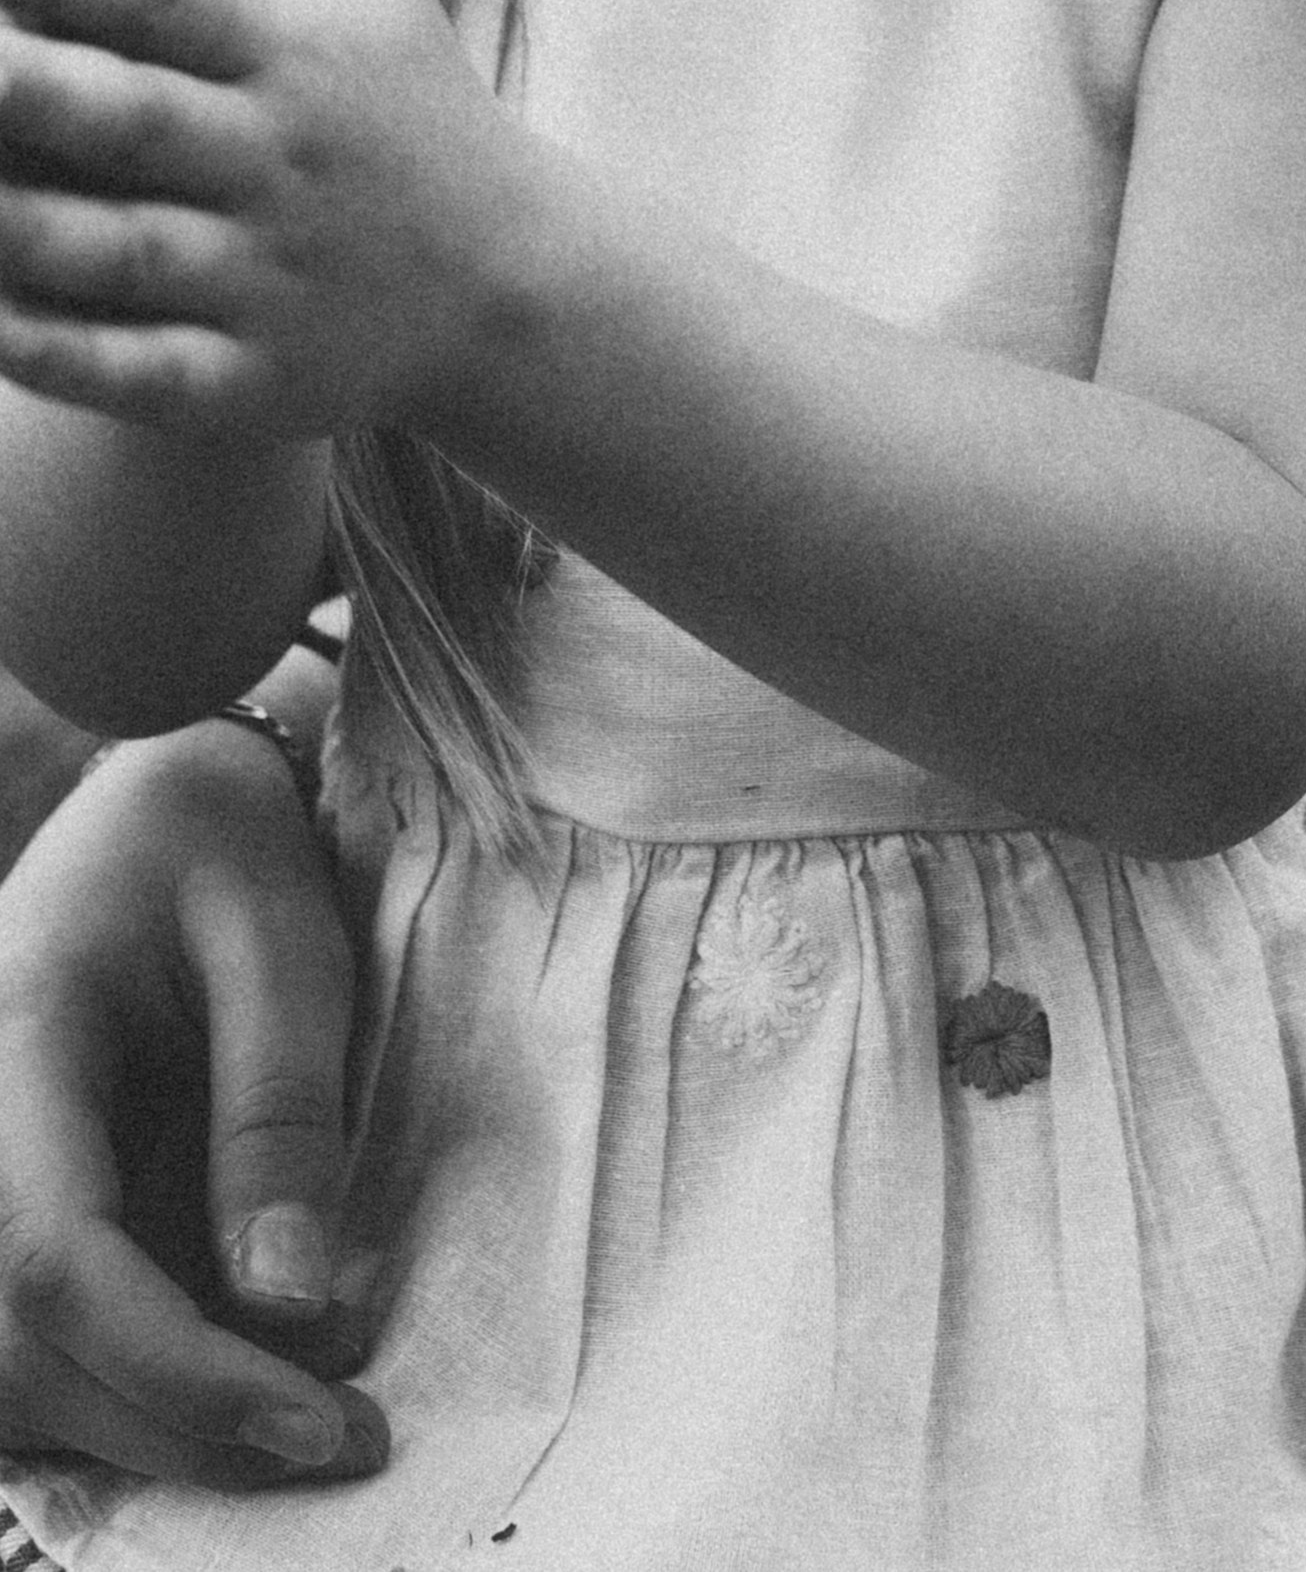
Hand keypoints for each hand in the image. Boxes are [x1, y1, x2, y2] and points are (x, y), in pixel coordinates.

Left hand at [0, 0, 529, 448]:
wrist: (515, 291)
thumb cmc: (413, 112)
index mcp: (299, 54)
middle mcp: (281, 162)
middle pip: (131, 120)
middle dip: (24, 89)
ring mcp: (268, 279)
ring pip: (116, 252)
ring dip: (13, 228)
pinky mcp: (253, 382)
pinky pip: (137, 371)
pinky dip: (53, 353)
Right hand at [0, 716, 385, 1485]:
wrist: (161, 794)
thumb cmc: (225, 849)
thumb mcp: (283, 945)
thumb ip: (281, 1115)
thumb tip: (292, 1309)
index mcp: (12, 1049)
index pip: (53, 1262)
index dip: (179, 1368)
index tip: (322, 1421)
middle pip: (19, 1351)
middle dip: (179, 1422)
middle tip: (345, 1437)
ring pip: (13, 1376)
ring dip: (153, 1426)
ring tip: (309, 1419)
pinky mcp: (17, 1212)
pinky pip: (39, 1344)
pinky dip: (134, 1392)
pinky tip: (249, 1385)